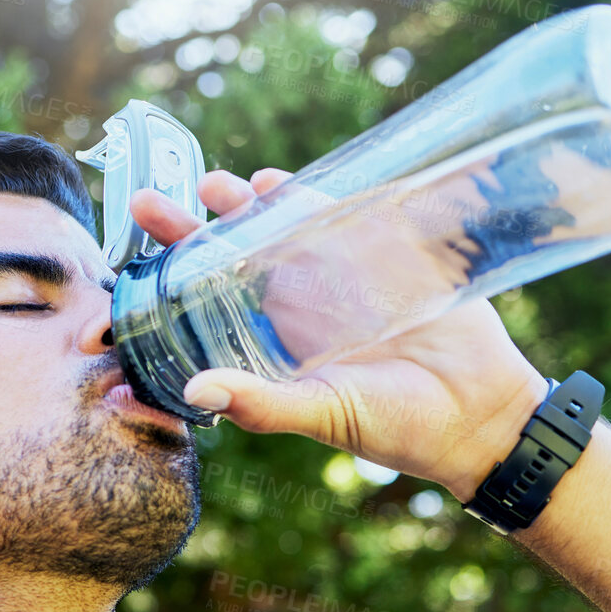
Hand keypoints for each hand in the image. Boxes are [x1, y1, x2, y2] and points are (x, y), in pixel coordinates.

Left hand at [128, 169, 548, 500]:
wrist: (483, 412)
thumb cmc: (401, 428)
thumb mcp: (324, 416)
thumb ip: (262, 404)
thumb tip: (196, 392)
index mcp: (275, 346)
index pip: (208, 309)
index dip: (170, 287)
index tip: (127, 277)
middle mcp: (298, 307)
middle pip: (230, 256)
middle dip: (193, 227)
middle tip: (154, 200)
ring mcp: (338, 275)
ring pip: (276, 227)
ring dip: (243, 204)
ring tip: (215, 184)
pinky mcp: (381, 253)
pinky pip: (333, 213)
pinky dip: (300, 196)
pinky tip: (272, 184)